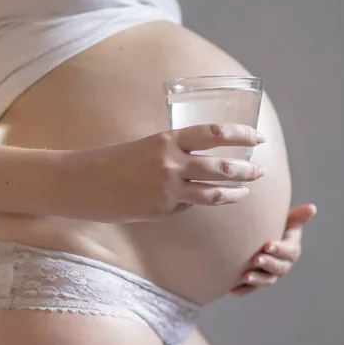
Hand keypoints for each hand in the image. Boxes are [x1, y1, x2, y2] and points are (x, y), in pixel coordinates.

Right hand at [64, 123, 265, 222]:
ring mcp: (168, 190)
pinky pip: (186, 208)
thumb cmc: (112, 162)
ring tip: (244, 192)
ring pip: (214, 193)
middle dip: (247, 170)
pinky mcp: (161, 211)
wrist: (84, 183)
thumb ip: (173, 155)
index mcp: (167, 140)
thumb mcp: (146, 147)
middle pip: (223, 167)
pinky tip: (191, 202)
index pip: (214, 133)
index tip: (257, 137)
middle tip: (259, 171)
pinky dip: (192, 205)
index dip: (241, 135)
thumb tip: (196, 170)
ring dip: (234, 193)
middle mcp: (171, 163)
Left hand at [231, 204, 317, 295]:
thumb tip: (312, 208)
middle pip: (280, 268)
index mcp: (291, 249)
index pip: (290, 251)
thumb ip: (296, 217)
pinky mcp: (256, 281)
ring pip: (267, 280)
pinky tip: (232, 291)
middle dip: (268, 264)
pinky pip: (251, 289)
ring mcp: (270, 274)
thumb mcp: (284, 220)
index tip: (267, 245)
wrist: (256, 236)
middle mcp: (283, 264)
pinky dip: (243, 290)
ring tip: (245, 276)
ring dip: (257, 279)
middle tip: (255, 259)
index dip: (280, 249)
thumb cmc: (271, 224)